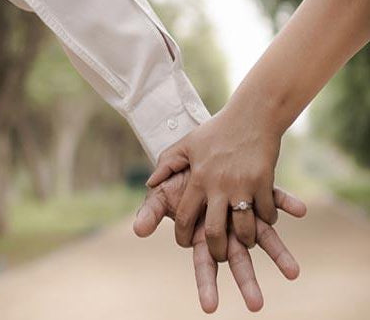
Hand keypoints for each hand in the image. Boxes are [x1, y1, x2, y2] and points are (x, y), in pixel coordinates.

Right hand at [135, 171, 305, 312]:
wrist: (196, 155)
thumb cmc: (177, 179)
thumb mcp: (161, 193)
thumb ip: (151, 211)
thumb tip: (137, 229)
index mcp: (203, 231)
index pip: (204, 262)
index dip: (205, 283)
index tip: (210, 306)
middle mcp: (226, 226)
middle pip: (237, 258)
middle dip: (245, 280)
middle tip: (256, 304)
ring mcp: (243, 211)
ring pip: (262, 235)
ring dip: (278, 252)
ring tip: (293, 272)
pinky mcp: (256, 191)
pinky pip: (273, 199)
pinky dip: (286, 204)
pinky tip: (300, 210)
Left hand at [146, 107, 281, 259]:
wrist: (251, 115)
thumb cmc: (217, 130)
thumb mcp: (188, 143)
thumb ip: (167, 163)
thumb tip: (150, 183)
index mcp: (198, 178)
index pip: (185, 217)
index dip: (183, 235)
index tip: (187, 242)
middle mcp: (218, 185)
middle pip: (214, 232)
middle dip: (216, 251)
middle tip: (219, 254)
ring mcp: (243, 185)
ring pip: (244, 229)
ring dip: (245, 240)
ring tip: (244, 240)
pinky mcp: (264, 182)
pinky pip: (267, 213)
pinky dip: (267, 220)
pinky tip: (263, 218)